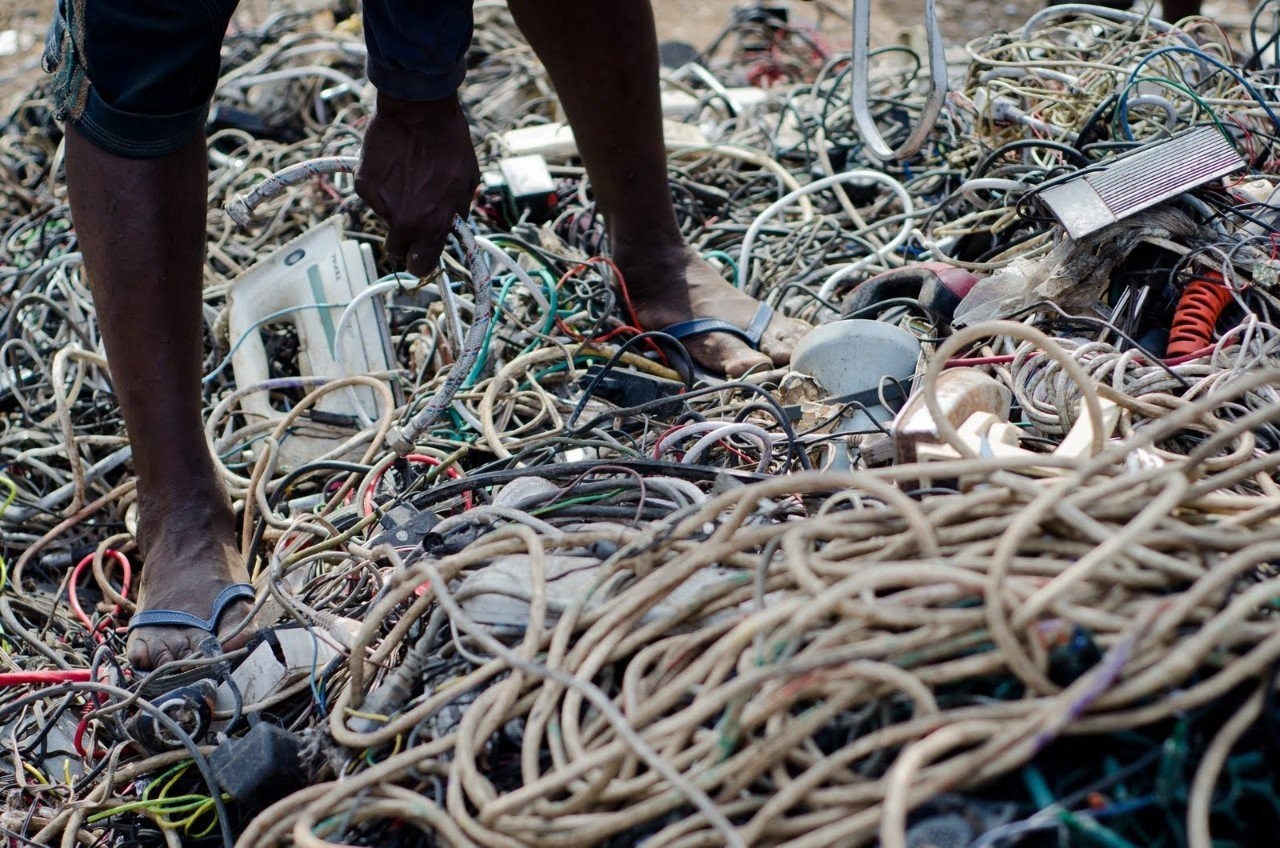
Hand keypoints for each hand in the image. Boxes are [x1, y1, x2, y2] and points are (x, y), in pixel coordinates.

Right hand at [355, 92, 478, 275]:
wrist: (419, 111)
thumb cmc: (450, 144)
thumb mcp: (467, 183)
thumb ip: (455, 213)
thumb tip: (450, 228)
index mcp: (432, 225)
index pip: (421, 267)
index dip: (422, 263)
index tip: (424, 256)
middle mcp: (404, 221)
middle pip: (396, 251)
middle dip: (405, 241)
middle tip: (414, 218)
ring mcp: (381, 204)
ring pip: (385, 218)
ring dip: (395, 206)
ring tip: (408, 176)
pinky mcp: (363, 186)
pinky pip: (373, 196)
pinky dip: (382, 187)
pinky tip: (394, 165)